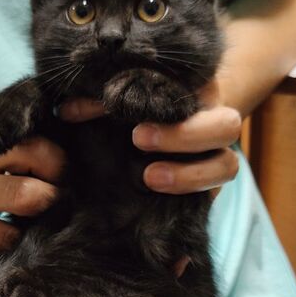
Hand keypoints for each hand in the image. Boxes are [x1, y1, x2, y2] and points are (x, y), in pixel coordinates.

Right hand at [0, 136, 63, 284]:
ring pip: (9, 240)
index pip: (32, 152)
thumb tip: (65, 162)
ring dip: (21, 244)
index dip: (57, 168)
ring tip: (18, 239)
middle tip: (52, 213)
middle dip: (50, 207)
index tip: (61, 179)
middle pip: (29, 197)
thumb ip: (8, 154)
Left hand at [61, 78, 240, 196]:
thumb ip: (93, 103)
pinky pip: (213, 196)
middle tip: (138, 138)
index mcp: (195, 92)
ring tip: (149, 178)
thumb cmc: (122, 115)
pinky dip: (189, 199)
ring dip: (191, 175)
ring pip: (228, 165)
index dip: (169, 94)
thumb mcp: (107, 105)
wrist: (133, 148)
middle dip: (185, 134)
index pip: (197, 87)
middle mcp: (211, 123)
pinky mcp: (207, 190)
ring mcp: (213, 158)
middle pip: (227, 125)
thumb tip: (67, 111)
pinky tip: (162, 209)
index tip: (123, 103)